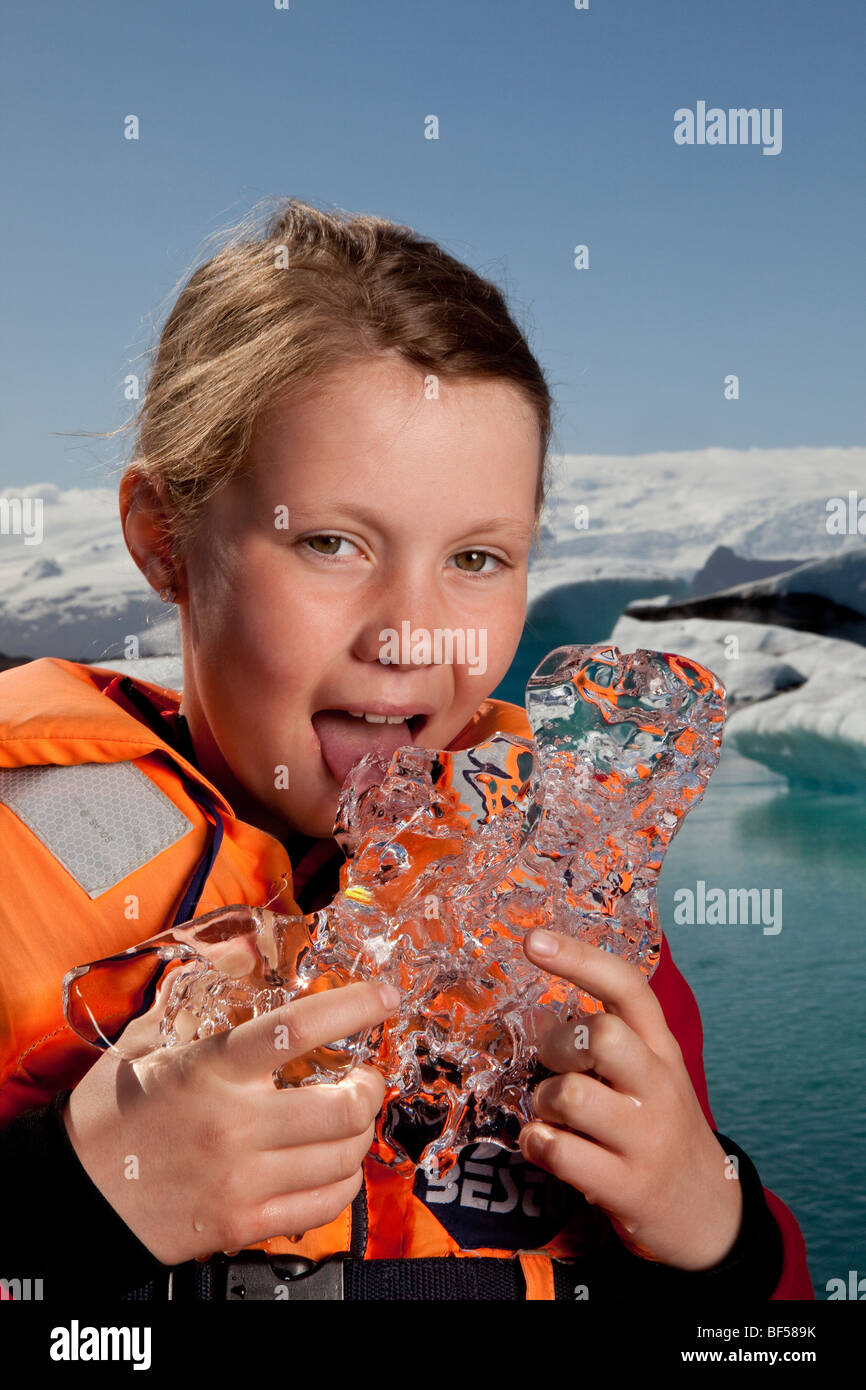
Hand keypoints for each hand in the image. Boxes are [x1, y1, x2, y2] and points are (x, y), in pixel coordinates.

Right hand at [63, 976, 399, 1265]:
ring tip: (350, 1119)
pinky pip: (323, 1205)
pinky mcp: (243, 1224)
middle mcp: (232, 1126)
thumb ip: (198, 992)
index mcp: (210, 1071)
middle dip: (371, 1088)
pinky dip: (343, 1182)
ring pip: (341, 1159)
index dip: (352, 1008)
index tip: (384, 997)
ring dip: (361, 1135)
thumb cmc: (115, 1112)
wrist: (78, 1194)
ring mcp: (241, 1182)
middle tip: (366, 1077)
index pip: (297, 1030)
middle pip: (341, 1108)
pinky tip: (333, 1163)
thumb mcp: (147, 1040)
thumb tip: (242, 944)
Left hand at [519, 928, 742, 1271]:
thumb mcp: (646, 1075)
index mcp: (662, 1049)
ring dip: (543, 1102)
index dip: (578, 958)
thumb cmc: (658, 1129)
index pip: (627, 987)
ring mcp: (647, 1138)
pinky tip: (546, 1146)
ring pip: (572, 1095)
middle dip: (557, 1046)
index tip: (532, 940)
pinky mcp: (628, 1187)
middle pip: (601, 1036)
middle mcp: (660, 1087)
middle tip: (555, 1067)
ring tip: (552, 1115)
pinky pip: (559, 1151)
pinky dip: (536, 1143)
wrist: (708, 1214)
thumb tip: (535, 1015)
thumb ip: (602, 1042)